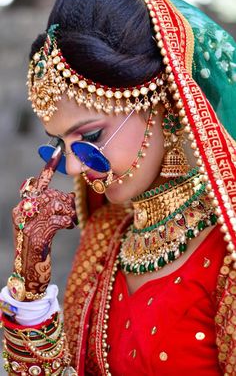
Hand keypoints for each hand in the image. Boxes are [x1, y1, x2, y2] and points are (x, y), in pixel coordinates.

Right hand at [11, 164, 75, 299]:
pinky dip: (67, 221)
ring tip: (70, 220)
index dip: (48, 168)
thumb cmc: (39, 246)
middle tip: (70, 212)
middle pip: (51, 192)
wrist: (29, 272)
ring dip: (68, 211)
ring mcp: (27, 223)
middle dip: (65, 200)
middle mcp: (22, 211)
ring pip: (55, 203)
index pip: (35, 183)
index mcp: (22, 206)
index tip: (58, 152)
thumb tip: (71, 195)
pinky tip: (69, 226)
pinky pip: (58, 218)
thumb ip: (50, 208)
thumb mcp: (43, 223)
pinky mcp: (36, 234)